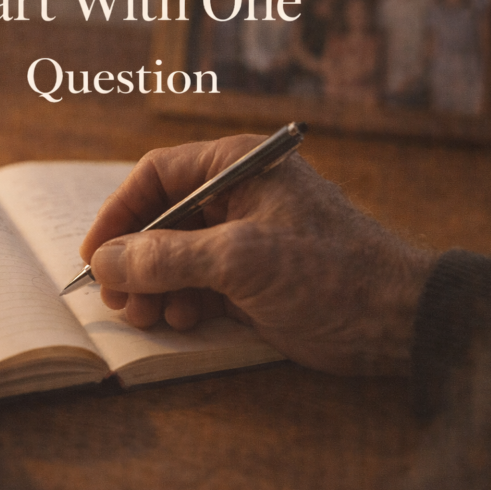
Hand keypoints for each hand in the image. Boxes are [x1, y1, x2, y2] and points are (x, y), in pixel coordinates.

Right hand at [80, 135, 435, 375]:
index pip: (157, 177)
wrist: (395, 322)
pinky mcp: (250, 279)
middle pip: (160, 220)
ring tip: (147, 316)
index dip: (119, 215)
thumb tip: (107, 262)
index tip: (95, 256)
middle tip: (118, 299)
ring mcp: (243, 239)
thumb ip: (168, 257)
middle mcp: (236, 196)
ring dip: (153, 287)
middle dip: (135, 260)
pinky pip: (195, 284)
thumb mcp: (241, 259)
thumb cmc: (328, 273)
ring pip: (173, 257)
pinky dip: (179, 303)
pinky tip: (181, 320)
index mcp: (237, 167)